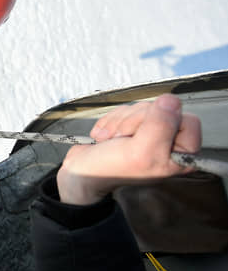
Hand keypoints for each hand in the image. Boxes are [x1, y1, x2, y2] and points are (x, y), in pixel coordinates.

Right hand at [57, 94, 201, 204]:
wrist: (82, 170)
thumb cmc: (110, 168)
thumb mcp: (140, 152)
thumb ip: (160, 126)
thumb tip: (171, 100)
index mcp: (182, 154)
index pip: (187, 119)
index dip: (161, 123)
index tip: (142, 138)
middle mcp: (170, 142)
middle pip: (161, 110)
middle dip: (134, 122)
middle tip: (122, 140)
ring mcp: (151, 133)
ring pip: (142, 107)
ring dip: (120, 122)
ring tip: (112, 140)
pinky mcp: (133, 125)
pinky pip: (127, 108)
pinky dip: (112, 120)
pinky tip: (107, 136)